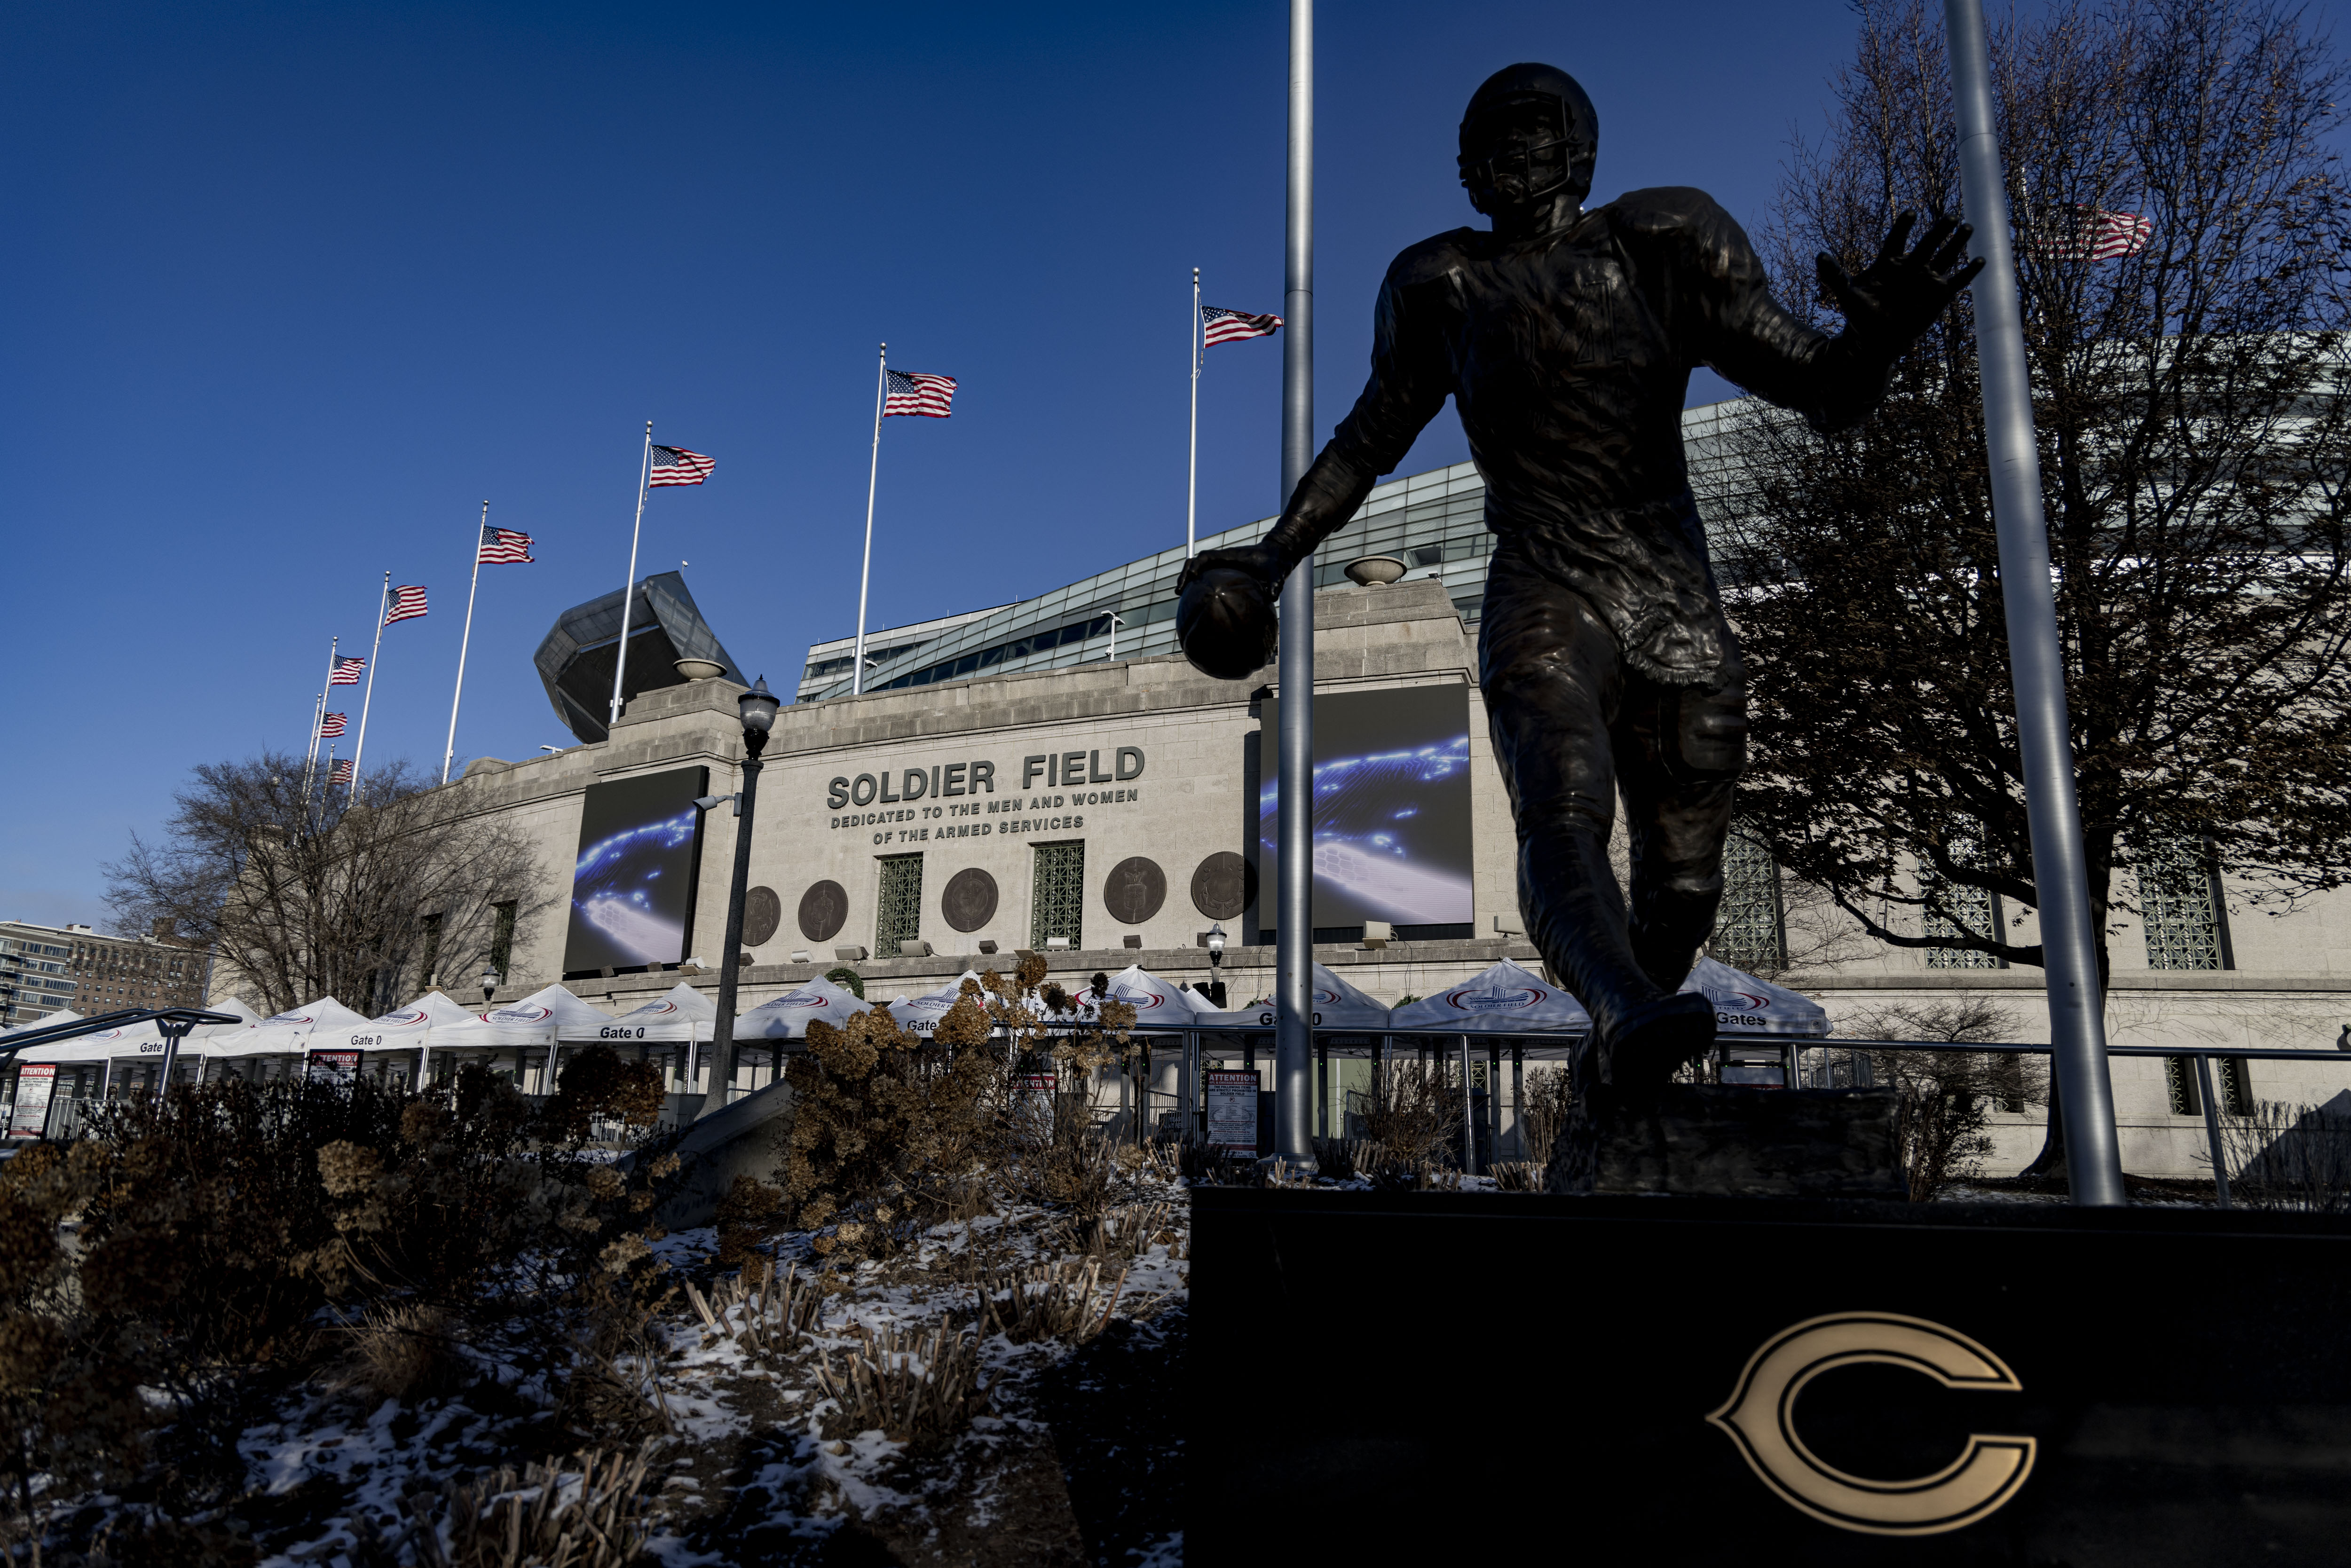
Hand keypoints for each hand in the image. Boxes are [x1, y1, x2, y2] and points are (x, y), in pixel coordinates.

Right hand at [1178, 542, 1287, 595]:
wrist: (1277, 555)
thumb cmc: (1275, 562)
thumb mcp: (1277, 572)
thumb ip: (1275, 582)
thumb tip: (1272, 597)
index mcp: (1230, 557)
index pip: (1206, 557)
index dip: (1195, 566)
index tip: (1191, 578)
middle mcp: (1222, 560)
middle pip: (1196, 562)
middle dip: (1185, 574)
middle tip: (1178, 591)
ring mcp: (1222, 566)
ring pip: (1198, 569)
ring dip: (1188, 579)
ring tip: (1181, 595)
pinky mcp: (1224, 572)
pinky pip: (1207, 577)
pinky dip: (1198, 585)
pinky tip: (1197, 600)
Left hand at [1817, 210, 1982, 352]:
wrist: (1875, 340)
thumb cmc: (1860, 315)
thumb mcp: (1846, 294)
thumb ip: (1833, 275)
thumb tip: (1819, 256)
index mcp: (1888, 262)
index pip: (1896, 239)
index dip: (1904, 227)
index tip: (1911, 214)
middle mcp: (1910, 266)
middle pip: (1926, 244)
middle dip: (1938, 231)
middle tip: (1949, 217)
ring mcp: (1926, 279)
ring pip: (1944, 257)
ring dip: (1956, 244)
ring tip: (1967, 227)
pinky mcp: (1939, 295)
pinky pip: (1957, 281)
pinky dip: (1969, 272)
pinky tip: (1980, 260)